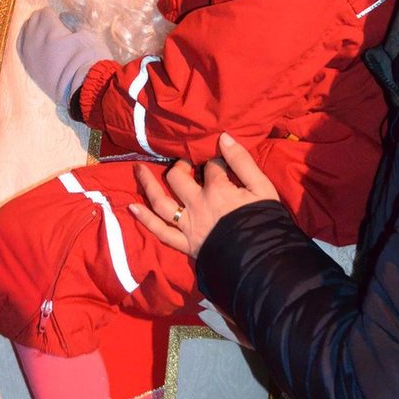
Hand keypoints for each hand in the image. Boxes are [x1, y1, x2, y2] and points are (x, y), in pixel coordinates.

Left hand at [17, 8, 104, 106]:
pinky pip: (22, 51)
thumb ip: (72, 23)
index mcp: (48, 29)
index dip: (54, 15)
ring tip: (44, 35)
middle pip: (32, 21)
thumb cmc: (90, 60)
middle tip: (53, 25)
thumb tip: (64, 18)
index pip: (44, 13)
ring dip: (33, 31)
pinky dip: (27, 44)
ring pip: (24, 34)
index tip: (61, 20)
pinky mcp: (29, 69)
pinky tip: (35, 45)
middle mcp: (34, 40)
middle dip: (42, 20)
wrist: (84, 90)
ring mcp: (29, 56)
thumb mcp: (87, 35)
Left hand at [130, 133, 279, 256]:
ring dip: (147, 184)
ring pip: (161, 202)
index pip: (211, 166)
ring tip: (137, 169)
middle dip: (180, 166)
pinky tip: (132, 207)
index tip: (221, 160)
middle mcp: (197, 204)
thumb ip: (242, 161)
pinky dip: (145, 219)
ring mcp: (188, 225)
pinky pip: (161, 231)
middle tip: (185, 163)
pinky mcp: (185, 244)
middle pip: (178, 178)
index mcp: (217, 189)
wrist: (264, 261)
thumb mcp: (262, 188)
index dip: (216, 160)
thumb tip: (224, 138)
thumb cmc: (266, 222)